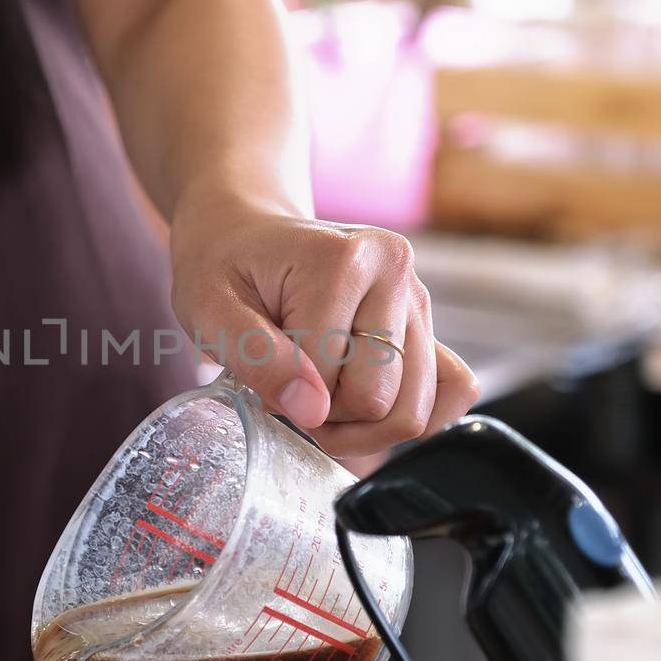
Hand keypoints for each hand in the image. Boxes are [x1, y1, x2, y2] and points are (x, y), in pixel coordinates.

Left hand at [169, 195, 479, 457]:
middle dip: (328, 416)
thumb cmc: (224, 269)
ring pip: (413, 412)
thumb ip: (257, 358)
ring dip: (360, 426)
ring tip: (319, 394)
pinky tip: (359, 404)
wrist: (245, 233)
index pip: (329, 380)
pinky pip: (451, 393)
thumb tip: (313, 410)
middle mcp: (397, 272)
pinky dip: (403, 417)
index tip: (262, 369)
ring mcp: (419, 299)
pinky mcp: (428, 325)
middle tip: (290, 386)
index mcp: (345, 260)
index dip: (288, 396)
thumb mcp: (209, 310)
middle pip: (382, 402)